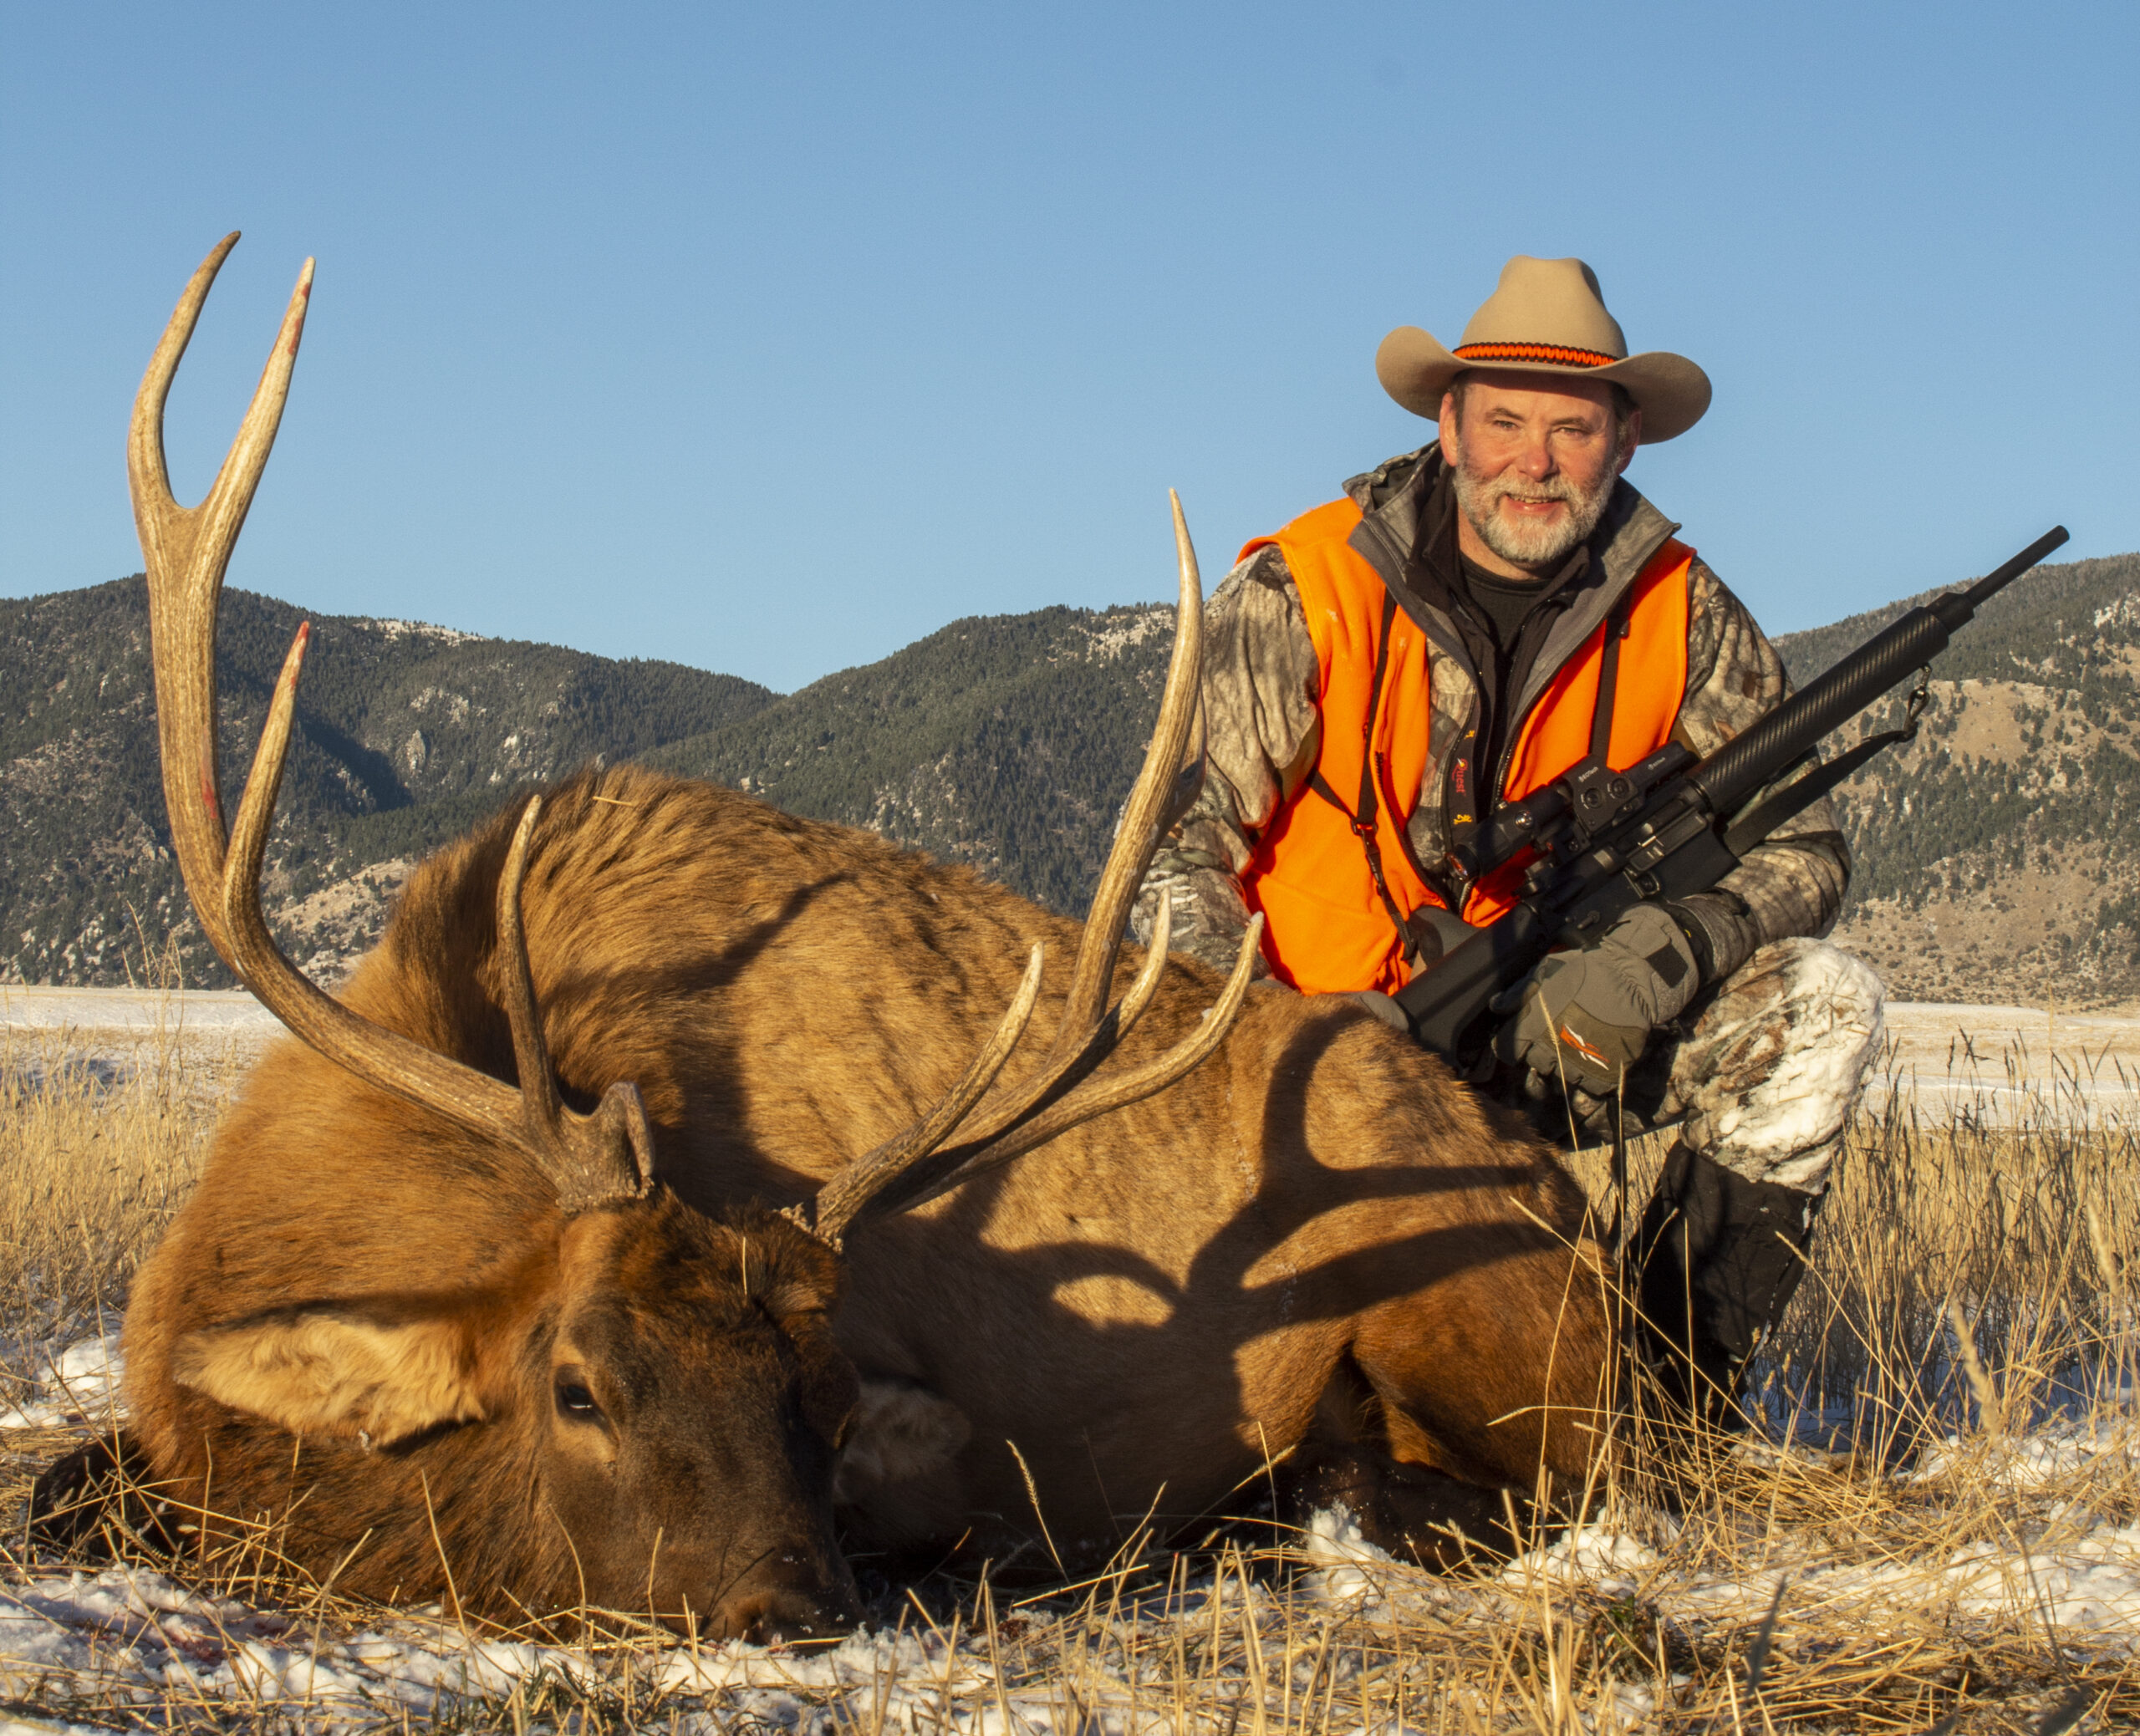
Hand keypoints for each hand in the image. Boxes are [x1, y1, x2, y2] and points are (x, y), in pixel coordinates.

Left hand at [1490, 903, 1698, 1094]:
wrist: (1632, 979)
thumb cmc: (1586, 971)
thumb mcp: (1546, 971)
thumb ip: (1519, 992)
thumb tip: (1496, 1007)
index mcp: (1532, 1027)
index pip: (1507, 1051)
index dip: (1510, 1046)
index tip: (1519, 1042)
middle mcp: (1551, 1050)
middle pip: (1536, 1065)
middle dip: (1540, 1055)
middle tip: (1554, 1040)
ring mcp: (1579, 1064)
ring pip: (1562, 1079)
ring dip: (1566, 1067)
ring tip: (1577, 1049)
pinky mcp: (1604, 1074)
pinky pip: (1590, 1089)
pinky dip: (1591, 1080)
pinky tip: (1595, 1061)